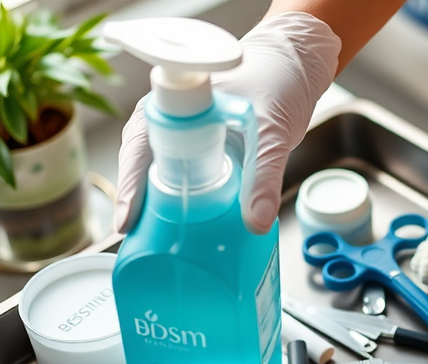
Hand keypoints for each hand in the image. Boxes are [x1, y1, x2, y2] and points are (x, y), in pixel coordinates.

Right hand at [113, 12, 339, 233]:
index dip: (131, 184)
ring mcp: (186, 129)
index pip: (139, 145)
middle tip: (134, 235)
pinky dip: (180, 194)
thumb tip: (255, 222)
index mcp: (176, 101)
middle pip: (140, 160)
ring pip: (158, 166)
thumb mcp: (272, 133)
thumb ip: (264, 177)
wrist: (299, 62)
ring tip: (152, 237)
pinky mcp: (204, 143)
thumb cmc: (281, 80)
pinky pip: (182, 169)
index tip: (128, 218)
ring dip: (155, 199)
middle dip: (136, 199)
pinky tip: (182, 221)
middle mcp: (173, 115)